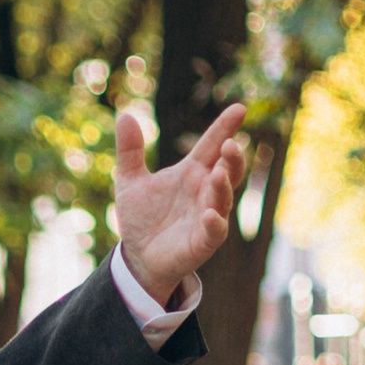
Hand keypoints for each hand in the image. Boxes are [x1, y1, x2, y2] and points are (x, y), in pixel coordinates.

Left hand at [114, 101, 247, 304]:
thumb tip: (125, 115)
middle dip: (232, 158)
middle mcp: (205, 192)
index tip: (239, 109)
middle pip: (227, 170)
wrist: (137, 256)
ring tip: (218, 173)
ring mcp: (207, 216)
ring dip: (223, 187)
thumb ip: (129, 150)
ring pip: (223, 198)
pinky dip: (214, 223)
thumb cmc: (142, 218)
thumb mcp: (130, 181)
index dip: (225, 128)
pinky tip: (209, 215)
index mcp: (192, 173)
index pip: (212, 146)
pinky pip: (214, 231)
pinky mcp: (202, 242)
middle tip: (230, 144)